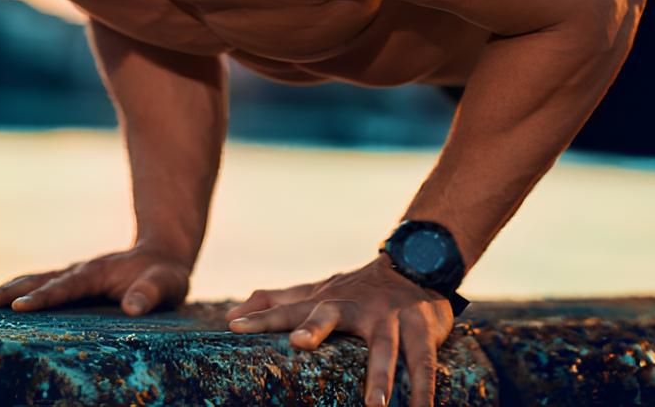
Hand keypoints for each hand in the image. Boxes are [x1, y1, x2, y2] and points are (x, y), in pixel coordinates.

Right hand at [0, 240, 192, 315]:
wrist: (162, 257)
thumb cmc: (164, 276)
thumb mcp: (166, 284)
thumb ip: (150, 293)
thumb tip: (132, 308)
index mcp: (96, 273)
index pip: (64, 287)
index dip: (42, 298)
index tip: (17, 309)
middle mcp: (77, 272)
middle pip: (35, 281)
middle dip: (3, 293)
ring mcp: (69, 278)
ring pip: (29, 283)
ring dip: (0, 293)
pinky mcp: (67, 287)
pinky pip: (34, 289)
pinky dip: (10, 295)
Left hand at [227, 255, 453, 406]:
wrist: (415, 263)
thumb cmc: (357, 290)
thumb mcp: (318, 293)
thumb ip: (279, 303)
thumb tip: (231, 316)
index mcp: (328, 301)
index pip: (289, 309)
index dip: (262, 318)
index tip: (235, 327)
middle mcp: (356, 306)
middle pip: (331, 314)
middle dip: (316, 327)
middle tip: (299, 343)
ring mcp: (389, 316)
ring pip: (384, 346)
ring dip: (380, 375)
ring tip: (375, 406)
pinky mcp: (421, 326)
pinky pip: (423, 361)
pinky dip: (423, 388)